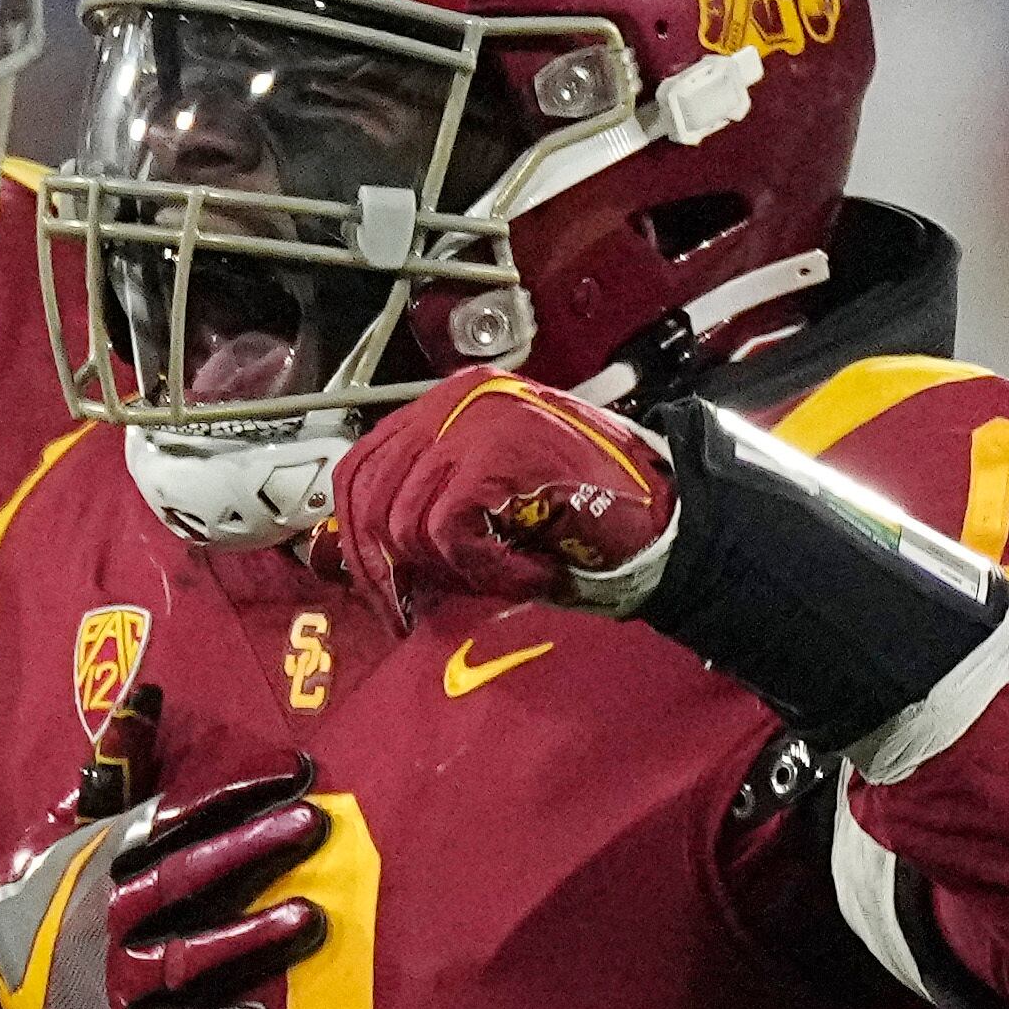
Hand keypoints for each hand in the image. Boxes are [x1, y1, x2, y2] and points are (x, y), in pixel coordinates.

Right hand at [0, 701, 330, 1008]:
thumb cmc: (31, 910)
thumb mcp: (53, 836)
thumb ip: (109, 772)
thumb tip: (147, 696)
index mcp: (93, 859)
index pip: (168, 816)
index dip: (230, 793)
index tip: (293, 771)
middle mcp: (101, 915)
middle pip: (182, 877)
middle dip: (247, 849)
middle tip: (311, 823)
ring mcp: (109, 980)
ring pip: (184, 955)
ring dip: (245, 938)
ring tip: (308, 918)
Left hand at [333, 365, 674, 623]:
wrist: (666, 521)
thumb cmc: (582, 520)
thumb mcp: (486, 507)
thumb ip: (422, 507)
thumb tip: (342, 554)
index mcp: (449, 402)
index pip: (359, 465)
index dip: (356, 539)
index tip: (378, 590)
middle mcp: (457, 398)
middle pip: (367, 495)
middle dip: (388, 568)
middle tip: (419, 610)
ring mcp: (477, 420)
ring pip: (403, 522)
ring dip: (456, 571)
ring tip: (509, 575)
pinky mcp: (497, 452)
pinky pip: (446, 534)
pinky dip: (486, 571)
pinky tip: (529, 574)